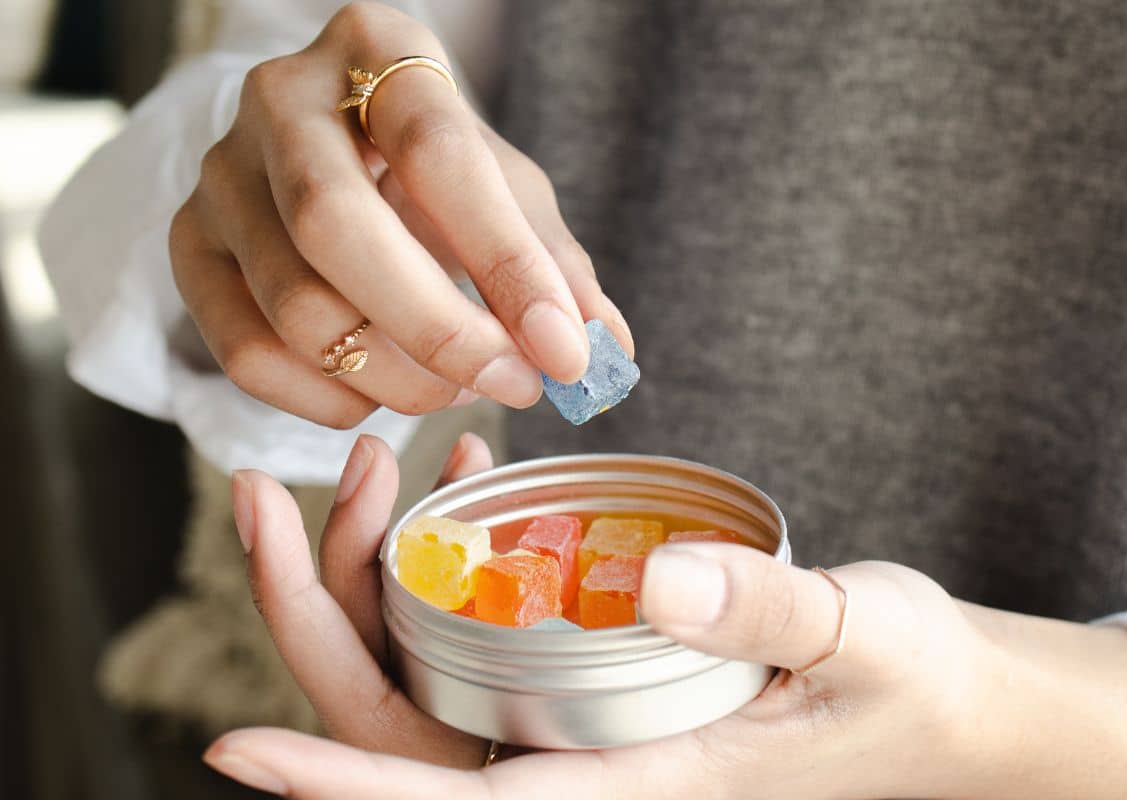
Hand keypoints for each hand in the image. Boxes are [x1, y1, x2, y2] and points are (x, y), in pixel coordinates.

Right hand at [170, 1, 632, 427]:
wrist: (336, 153)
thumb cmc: (436, 170)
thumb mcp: (508, 191)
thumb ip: (555, 265)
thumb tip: (604, 351)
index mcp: (376, 52)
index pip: (438, 152)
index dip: (506, 262)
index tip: (564, 351)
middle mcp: (280, 100)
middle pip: (335, 227)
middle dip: (438, 331)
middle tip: (512, 384)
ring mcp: (221, 176)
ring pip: (295, 307)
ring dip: (396, 377)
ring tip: (458, 385)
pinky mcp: (190, 248)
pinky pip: (247, 355)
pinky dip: (330, 399)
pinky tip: (381, 391)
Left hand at [207, 462, 1126, 799]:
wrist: (957, 704)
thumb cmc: (917, 687)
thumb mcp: (864, 636)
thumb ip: (768, 611)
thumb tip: (663, 579)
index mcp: (646, 782)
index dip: (345, 783)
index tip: (237, 747)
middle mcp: (600, 761)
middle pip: (418, 716)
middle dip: (325, 617)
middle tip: (274, 496)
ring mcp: (600, 721)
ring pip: (444, 669)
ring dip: (380, 574)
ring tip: (368, 461)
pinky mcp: (615, 681)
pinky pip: (501, 635)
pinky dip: (460, 559)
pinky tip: (466, 479)